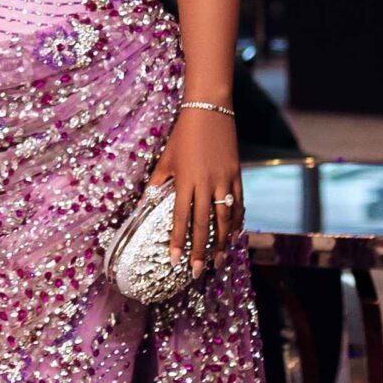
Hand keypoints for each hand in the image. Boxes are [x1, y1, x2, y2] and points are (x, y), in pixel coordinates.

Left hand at [148, 104, 241, 271]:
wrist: (209, 110)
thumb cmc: (183, 135)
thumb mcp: (166, 159)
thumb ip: (157, 184)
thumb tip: (143, 205)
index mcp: (186, 180)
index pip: (181, 218)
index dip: (178, 241)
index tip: (175, 261)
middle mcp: (206, 183)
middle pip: (204, 224)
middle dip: (200, 250)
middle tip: (197, 272)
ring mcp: (224, 180)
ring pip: (225, 218)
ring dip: (221, 242)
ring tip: (217, 261)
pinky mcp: (237, 175)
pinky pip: (239, 204)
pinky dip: (237, 222)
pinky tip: (234, 236)